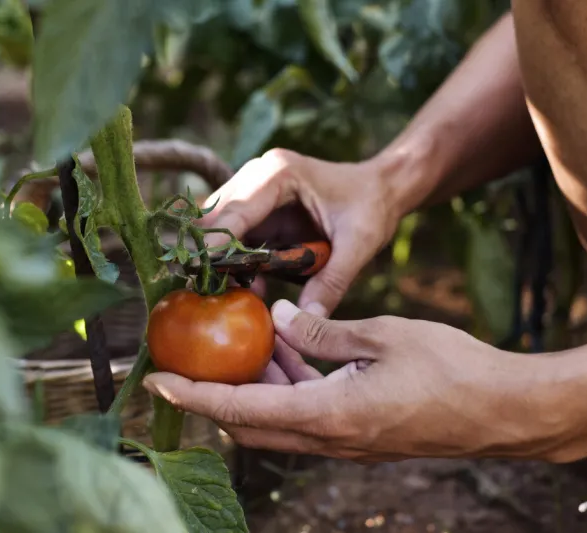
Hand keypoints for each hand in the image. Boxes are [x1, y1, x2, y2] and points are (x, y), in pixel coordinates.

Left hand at [143, 300, 572, 462]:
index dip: (196, 393)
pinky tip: (291, 350)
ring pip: (277, 419)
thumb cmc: (451, 369)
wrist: (504, 411)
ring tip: (248, 340)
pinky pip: (306, 415)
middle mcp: (329, 438)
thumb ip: (322, 330)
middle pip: (250, 421)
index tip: (159, 379)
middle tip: (197, 353)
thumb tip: (276, 315)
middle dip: (216, 391)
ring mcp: (345, 442)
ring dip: (256, 386)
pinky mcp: (359, 435)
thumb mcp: (382, 335)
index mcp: (328, 414)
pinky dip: (287, 387)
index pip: (241, 407)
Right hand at [198, 148, 402, 316]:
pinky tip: (249, 285)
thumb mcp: (359, 245)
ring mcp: (253, 190)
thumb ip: (333, 281)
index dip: (217, 245)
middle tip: (214, 291)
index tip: (204, 276)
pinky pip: (233, 236)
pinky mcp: (257, 209)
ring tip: (232, 292)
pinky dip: (235, 261)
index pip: (235, 211)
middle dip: (212, 254)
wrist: (382, 188)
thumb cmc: (372, 207)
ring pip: (217, 226)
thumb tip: (308, 318)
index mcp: (280, 174)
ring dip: (222, 259)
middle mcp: (258, 176)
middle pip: (214, 216)